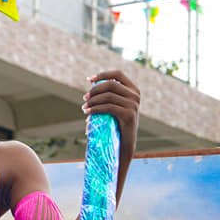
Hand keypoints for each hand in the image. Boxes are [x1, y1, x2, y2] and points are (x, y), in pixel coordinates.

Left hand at [82, 70, 139, 201]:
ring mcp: (134, 105)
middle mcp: (135, 96)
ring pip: (108, 96)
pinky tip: (88, 113)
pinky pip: (108, 107)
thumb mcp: (112, 106)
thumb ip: (106, 94)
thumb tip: (91, 82)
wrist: (123, 144)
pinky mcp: (129, 115)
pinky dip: (96, 109)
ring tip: (84, 108)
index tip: (89, 80)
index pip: (117, 74)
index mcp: (133, 90)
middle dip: (94, 90)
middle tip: (84, 99)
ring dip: (93, 101)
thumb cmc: (114, 124)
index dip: (102, 74)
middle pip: (110, 85)